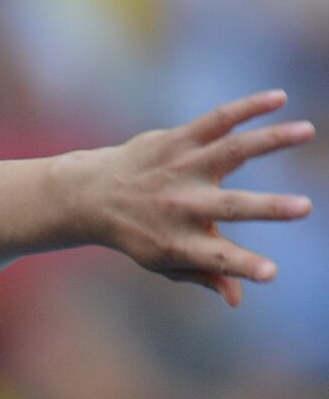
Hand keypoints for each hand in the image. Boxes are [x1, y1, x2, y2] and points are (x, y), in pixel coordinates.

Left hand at [76, 89, 314, 306]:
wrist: (91, 196)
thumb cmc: (138, 234)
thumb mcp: (162, 261)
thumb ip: (203, 275)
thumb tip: (238, 300)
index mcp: (176, 242)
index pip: (215, 258)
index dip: (242, 266)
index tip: (271, 273)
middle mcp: (178, 206)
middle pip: (229, 207)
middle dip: (267, 208)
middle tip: (305, 208)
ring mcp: (179, 168)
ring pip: (230, 151)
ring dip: (270, 140)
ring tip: (307, 132)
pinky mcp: (176, 140)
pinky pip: (216, 120)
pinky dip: (246, 108)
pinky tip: (279, 98)